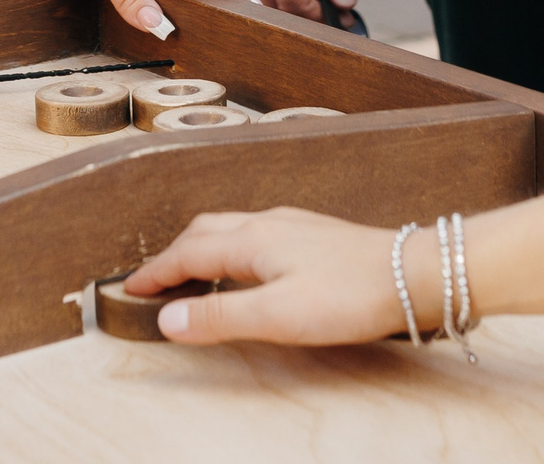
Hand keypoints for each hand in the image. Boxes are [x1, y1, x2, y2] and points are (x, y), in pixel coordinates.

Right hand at [127, 207, 428, 345]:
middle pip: (204, 231)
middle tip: (153, 282)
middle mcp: (267, 224)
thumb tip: (167, 319)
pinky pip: (255, 234)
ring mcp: (293, 226)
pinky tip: (247, 268)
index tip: (129, 288)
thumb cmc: (350, 294)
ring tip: (192, 276)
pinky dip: (231, 249)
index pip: (187, 253)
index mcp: (251, 240)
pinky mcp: (314, 235)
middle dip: (173, 254)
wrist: (414, 274)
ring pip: (231, 230)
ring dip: (201, 249)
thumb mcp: (277, 316)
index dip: (155, 272)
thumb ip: (219, 318)